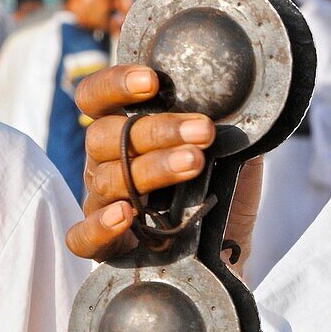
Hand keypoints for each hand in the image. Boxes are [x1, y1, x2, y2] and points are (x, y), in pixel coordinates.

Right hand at [64, 65, 262, 273]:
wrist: (227, 250)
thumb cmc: (221, 192)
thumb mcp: (231, 155)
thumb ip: (231, 132)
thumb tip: (246, 111)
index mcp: (126, 132)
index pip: (99, 98)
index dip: (116, 84)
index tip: (151, 81)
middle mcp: (106, 163)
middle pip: (105, 136)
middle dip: (157, 130)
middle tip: (204, 131)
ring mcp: (102, 203)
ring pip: (109, 180)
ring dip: (153, 168)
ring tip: (194, 163)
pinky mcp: (104, 248)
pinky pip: (84, 238)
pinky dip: (101, 225)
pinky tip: (126, 214)